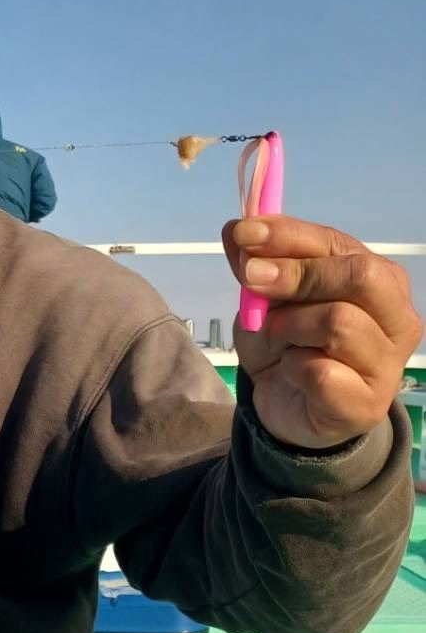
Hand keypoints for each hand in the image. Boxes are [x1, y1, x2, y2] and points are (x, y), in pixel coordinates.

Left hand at [224, 216, 422, 449]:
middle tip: (251, 281)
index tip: (244, 233)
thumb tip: (236, 228)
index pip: (338, 244)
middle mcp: (396, 318)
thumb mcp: (265, 296)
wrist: (286, 403)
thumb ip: (256, 262)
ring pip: (338, 322)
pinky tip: (292, 371)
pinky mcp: (367, 404)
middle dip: (295, 274)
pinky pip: (321, 372)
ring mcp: (388, 364)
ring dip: (289, 326)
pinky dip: (292, 367)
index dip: (288, 235)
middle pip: (358, 276)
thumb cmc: (288, 341)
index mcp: (378, 279)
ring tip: (279, 339)